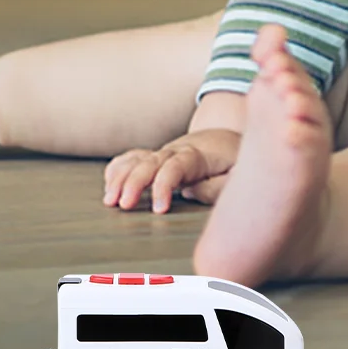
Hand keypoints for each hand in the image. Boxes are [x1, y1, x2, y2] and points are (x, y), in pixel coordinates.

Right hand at [102, 128, 240, 213]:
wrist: (229, 138)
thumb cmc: (234, 158)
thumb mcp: (238, 171)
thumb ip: (218, 185)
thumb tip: (191, 193)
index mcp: (197, 155)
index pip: (176, 168)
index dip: (164, 187)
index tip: (158, 210)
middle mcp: (176, 151)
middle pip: (151, 162)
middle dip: (134, 183)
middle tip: (122, 205)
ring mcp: (164, 153)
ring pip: (138, 159)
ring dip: (121, 177)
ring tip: (109, 200)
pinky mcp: (157, 158)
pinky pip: (134, 157)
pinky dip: (119, 167)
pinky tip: (109, 183)